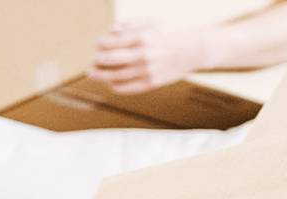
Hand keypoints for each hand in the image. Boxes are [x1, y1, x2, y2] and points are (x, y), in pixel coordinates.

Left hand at [90, 22, 213, 93]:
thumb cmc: (172, 32)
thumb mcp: (151, 22)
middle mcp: (142, 55)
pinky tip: (110, 83)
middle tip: (92, 62)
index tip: (97, 45)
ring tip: (95, 74)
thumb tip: (112, 31)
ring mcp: (147, 71)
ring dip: (102, 76)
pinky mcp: (153, 83)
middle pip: (110, 60)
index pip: (111, 43)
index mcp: (140, 37)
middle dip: (97, 61)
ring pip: (116, 76)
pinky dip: (116, 87)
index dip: (100, 45)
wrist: (195, 48)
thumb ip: (130, 25)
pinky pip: (129, 88)